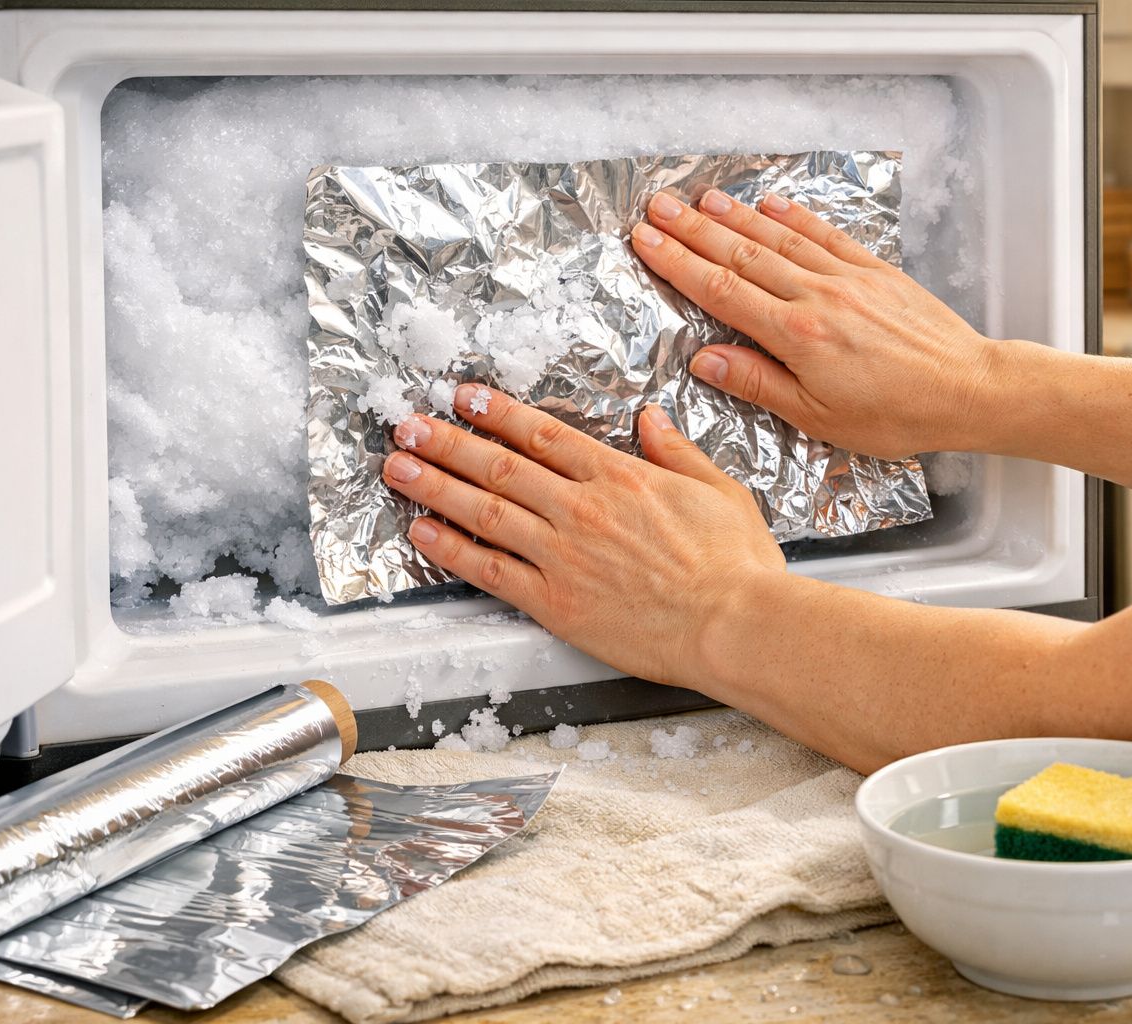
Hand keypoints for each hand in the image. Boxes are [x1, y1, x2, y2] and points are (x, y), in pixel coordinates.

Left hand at [382, 384, 784, 687]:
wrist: (732, 625)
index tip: (465, 396)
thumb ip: (679, 452)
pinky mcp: (554, 603)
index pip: (544, 435)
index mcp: (620, 477)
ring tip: (396, 465)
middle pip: (499, 465)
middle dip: (447, 441)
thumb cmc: (735, 567)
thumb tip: (651, 419)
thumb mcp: (721, 490)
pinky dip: (450, 549)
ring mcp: (562, 555)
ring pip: (483, 510)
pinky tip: (421, 531)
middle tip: (408, 425)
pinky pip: (489, 569)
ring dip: (434, 485)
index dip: (498, 412)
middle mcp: (581, 509)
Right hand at [631, 188, 1001, 459]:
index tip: (648, 242)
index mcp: (797, 336)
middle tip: (658, 206)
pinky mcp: (876, 271)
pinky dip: (795, 216)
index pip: (722, 292)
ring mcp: (847, 278)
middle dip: (694, 230)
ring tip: (700, 198)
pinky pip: (826, 235)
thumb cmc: (897, 415)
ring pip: (779, 238)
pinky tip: (771, 203)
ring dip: (735, 216)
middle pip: (742, 255)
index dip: (679, 264)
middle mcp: (817, 296)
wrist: (968, 391)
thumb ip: (758, 382)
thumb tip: (706, 359)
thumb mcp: (817, 417)